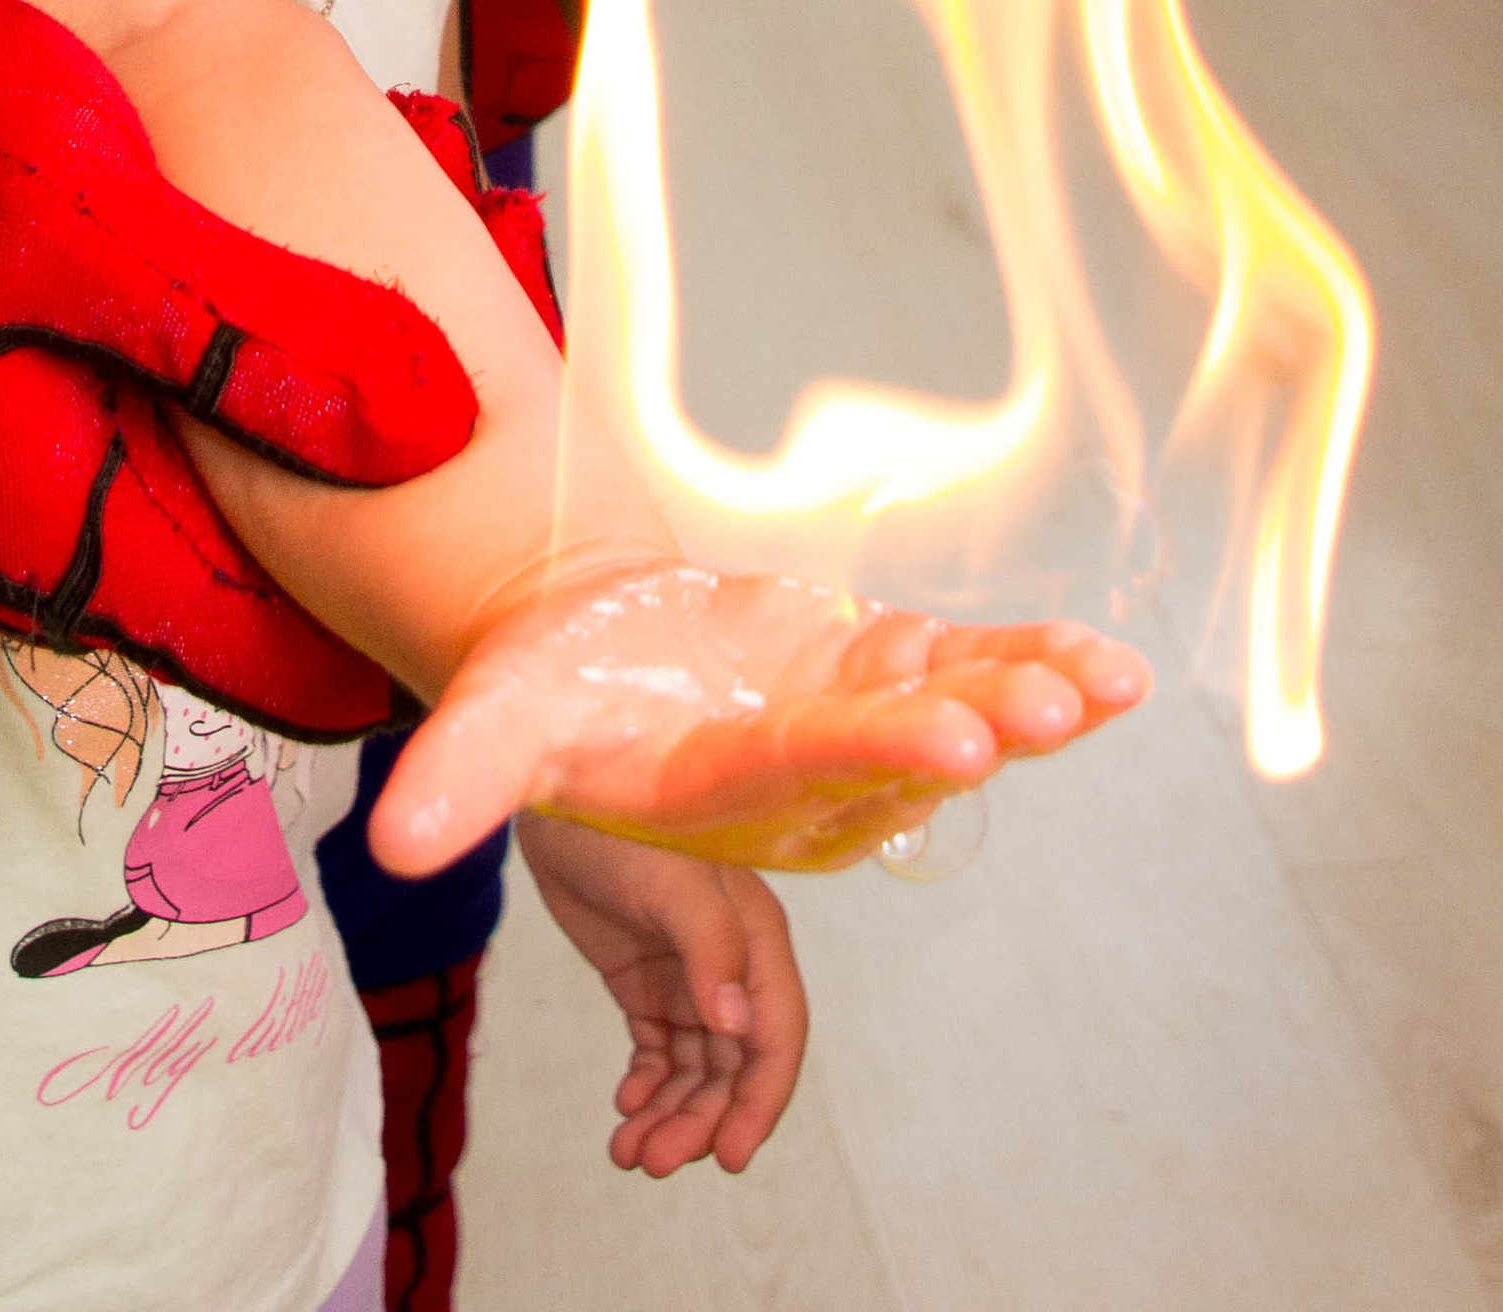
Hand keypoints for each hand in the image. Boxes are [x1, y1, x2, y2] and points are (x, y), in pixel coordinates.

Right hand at [374, 561, 1149, 874]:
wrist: (593, 659)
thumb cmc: (544, 695)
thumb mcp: (486, 723)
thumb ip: (453, 780)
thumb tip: (394, 843)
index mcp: (722, 774)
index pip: (810, 764)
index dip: (881, 746)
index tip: (956, 735)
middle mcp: (801, 759)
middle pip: (903, 747)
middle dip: (978, 725)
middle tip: (1052, 712)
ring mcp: (848, 711)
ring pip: (953, 707)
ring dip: (1030, 694)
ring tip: (1108, 685)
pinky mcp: (873, 666)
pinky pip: (966, 662)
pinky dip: (1033, 658)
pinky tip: (1108, 664)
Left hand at [515, 812, 806, 1175]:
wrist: (555, 793)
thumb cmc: (623, 821)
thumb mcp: (672, 881)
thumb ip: (710, 946)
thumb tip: (734, 1029)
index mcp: (756, 940)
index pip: (775, 1037)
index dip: (759, 1102)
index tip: (726, 1158)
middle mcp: (730, 965)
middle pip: (732, 1069)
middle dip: (700, 1122)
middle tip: (653, 1162)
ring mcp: (687, 976)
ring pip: (694, 1070)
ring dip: (669, 1116)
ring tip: (628, 1152)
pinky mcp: (644, 981)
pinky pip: (659, 1051)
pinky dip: (647, 1087)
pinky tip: (624, 1106)